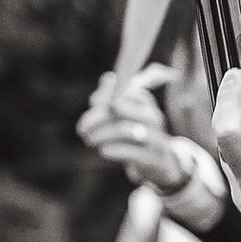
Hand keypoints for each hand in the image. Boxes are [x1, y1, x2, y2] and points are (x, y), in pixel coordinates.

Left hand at [79, 69, 194, 191]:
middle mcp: (153, 117)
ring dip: (102, 135)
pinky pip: (132, 152)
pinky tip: (104, 150)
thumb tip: (108, 78)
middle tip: (82, 129)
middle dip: (98, 117)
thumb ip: (110, 96)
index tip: (92, 105)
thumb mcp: (123, 114)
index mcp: (145, 103)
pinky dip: (114, 150)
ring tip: (90, 140)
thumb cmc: (134, 134)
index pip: (121, 93)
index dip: (103, 98)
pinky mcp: (154, 159)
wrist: (158, 163)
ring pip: (125, 130)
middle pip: (121, 108)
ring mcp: (156, 138)